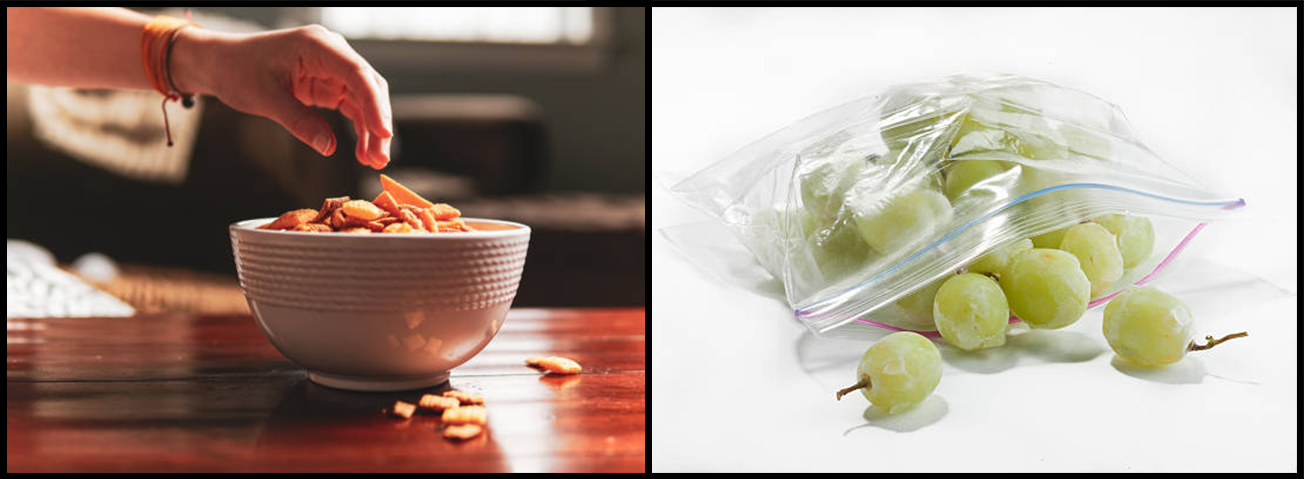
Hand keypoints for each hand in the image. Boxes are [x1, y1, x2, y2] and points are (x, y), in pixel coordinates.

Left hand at [175, 24, 392, 168]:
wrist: (221, 64)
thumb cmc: (237, 71)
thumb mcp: (264, 98)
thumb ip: (298, 122)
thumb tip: (328, 148)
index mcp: (316, 46)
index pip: (357, 73)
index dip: (375, 104)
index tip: (383, 133)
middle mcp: (331, 53)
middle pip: (368, 87)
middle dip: (378, 122)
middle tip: (380, 157)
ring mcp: (332, 69)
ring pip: (365, 100)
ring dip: (372, 130)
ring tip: (373, 161)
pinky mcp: (329, 85)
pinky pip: (353, 107)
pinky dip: (360, 129)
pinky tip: (362, 151)